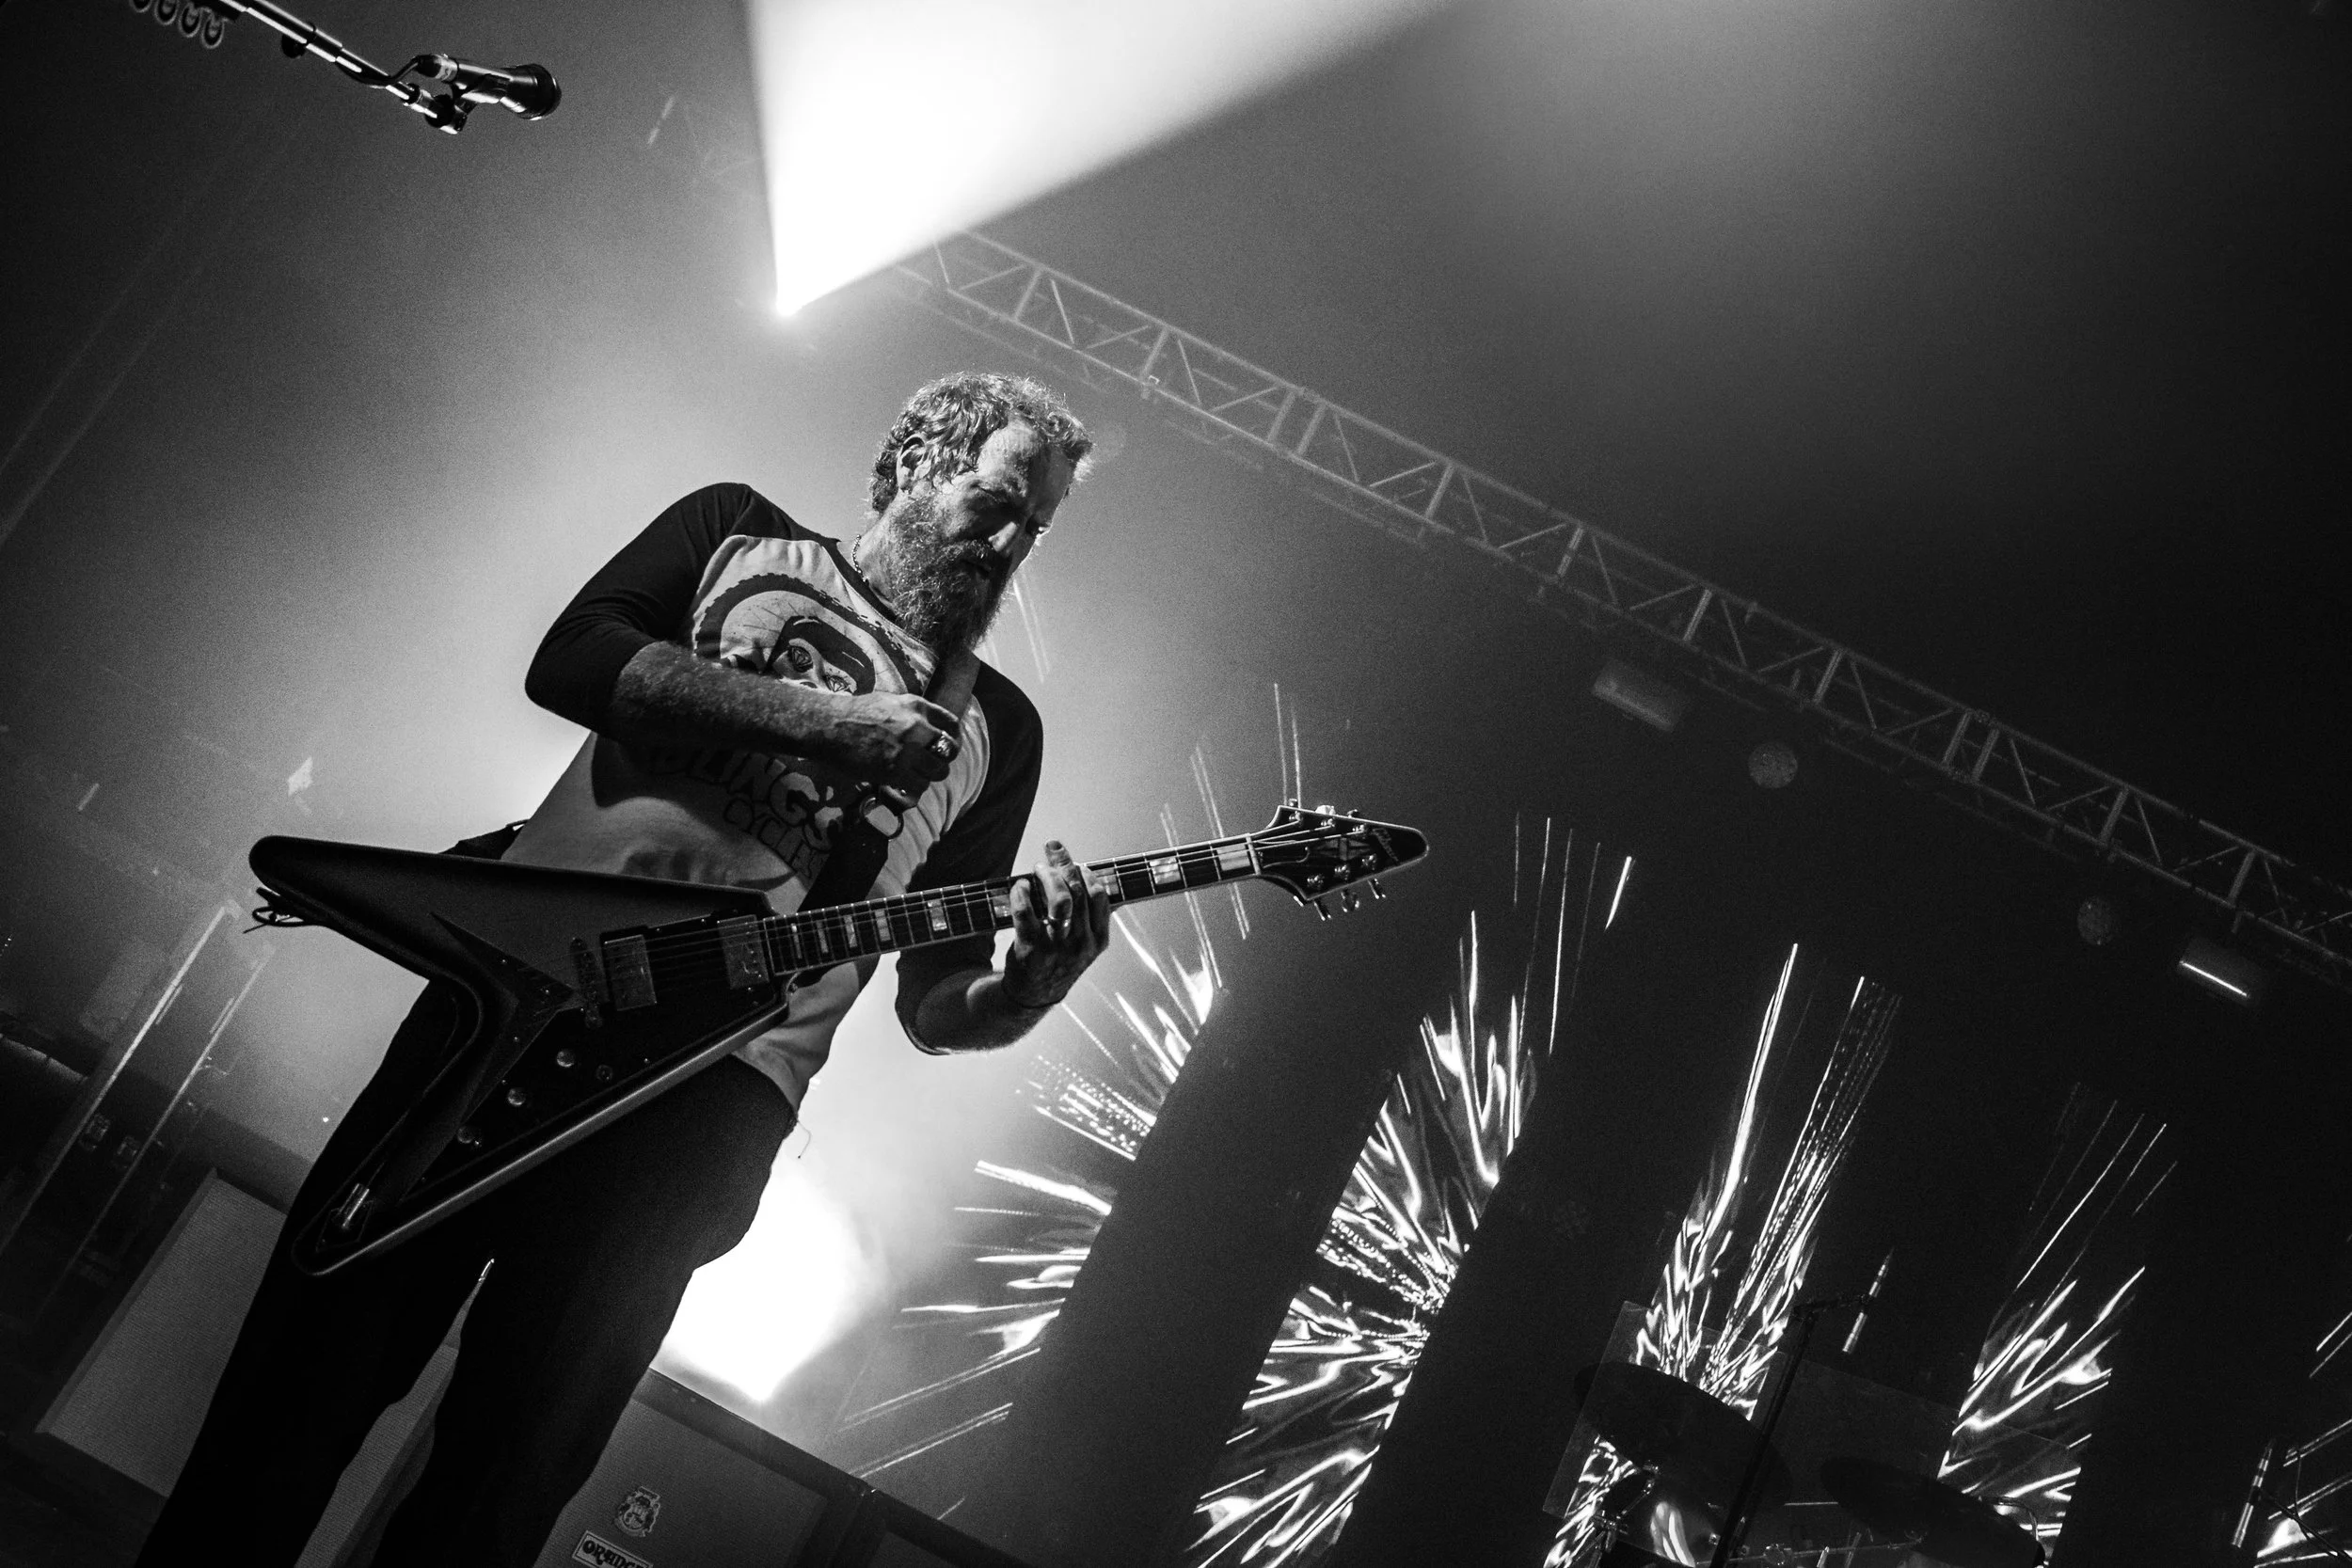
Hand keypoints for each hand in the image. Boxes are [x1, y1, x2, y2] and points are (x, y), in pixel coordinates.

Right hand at [821, 691, 962, 790]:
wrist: (829, 726)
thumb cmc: (854, 713)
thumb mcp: (889, 701)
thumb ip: (911, 713)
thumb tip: (925, 725)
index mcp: (916, 706)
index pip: (951, 723)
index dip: (953, 737)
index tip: (947, 745)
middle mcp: (917, 727)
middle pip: (949, 750)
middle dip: (943, 760)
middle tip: (932, 765)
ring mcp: (907, 749)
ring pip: (938, 771)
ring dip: (930, 776)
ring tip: (918, 777)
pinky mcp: (894, 770)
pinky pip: (920, 785)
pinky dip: (915, 788)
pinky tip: (905, 785)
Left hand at [1003, 840, 1110, 1009]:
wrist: (1033, 996)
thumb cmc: (1060, 962)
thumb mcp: (1086, 947)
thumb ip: (1095, 920)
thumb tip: (1110, 888)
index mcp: (1098, 940)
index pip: (1099, 897)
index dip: (1088, 873)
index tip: (1077, 862)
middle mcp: (1080, 943)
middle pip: (1078, 892)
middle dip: (1065, 864)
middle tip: (1053, 849)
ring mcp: (1056, 947)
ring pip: (1059, 900)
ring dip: (1048, 876)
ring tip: (1039, 867)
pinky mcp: (1030, 949)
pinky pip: (1026, 912)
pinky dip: (1022, 892)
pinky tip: (1021, 885)